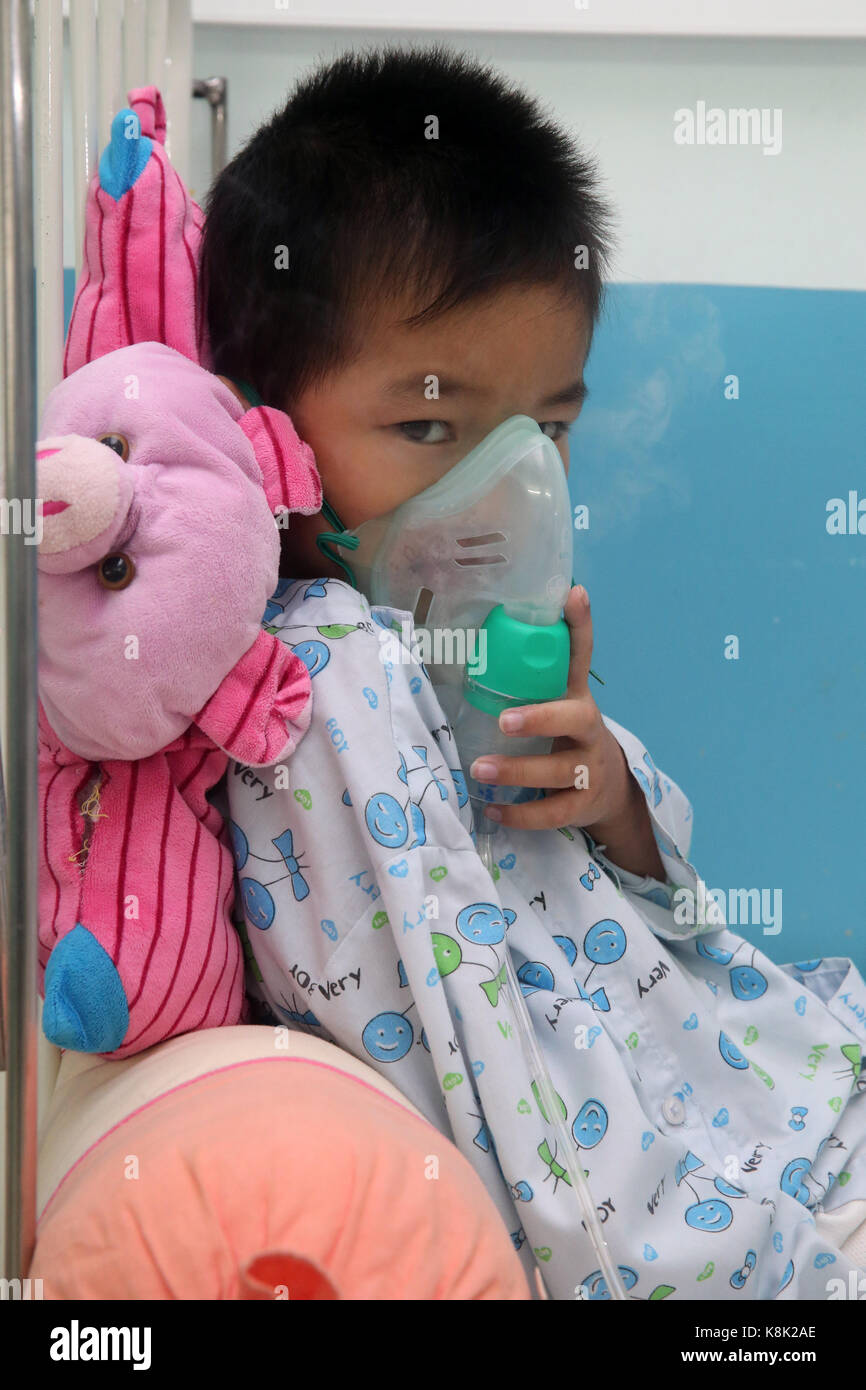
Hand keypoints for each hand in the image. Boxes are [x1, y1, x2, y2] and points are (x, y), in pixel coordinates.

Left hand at [468, 585, 664, 878]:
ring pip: (559, 771)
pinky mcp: (582, 805)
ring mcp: (589, 769)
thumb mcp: (558, 700)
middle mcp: (588, 729)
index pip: (581, 656)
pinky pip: (553, 813)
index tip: (573, 594)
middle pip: (576, 719)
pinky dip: (521, 814)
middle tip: (504, 720)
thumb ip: (532, 672)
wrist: (609, 787)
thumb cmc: (567, 735)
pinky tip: (492, 809)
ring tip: (479, 771)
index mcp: (577, 697)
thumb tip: (495, 625)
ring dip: (518, 772)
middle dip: (541, 718)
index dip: (580, 626)